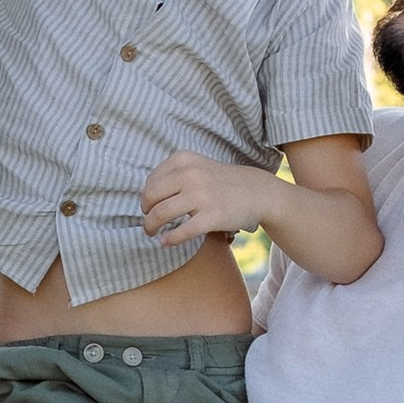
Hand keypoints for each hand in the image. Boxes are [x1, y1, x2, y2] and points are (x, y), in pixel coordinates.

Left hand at [141, 150, 265, 249]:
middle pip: (151, 197)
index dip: (146, 197)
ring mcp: (202, 195)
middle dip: (145, 212)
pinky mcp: (213, 215)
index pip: (151, 181)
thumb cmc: (222, 182)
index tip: (150, 207)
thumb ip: (174, 175)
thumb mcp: (198, 166)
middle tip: (148, 222)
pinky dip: (170, 239)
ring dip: (151, 226)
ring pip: (161, 214)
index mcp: (184, 160)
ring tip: (152, 233)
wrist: (258, 192)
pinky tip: (166, 242)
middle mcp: (190, 174)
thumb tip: (147, 197)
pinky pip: (182, 231)